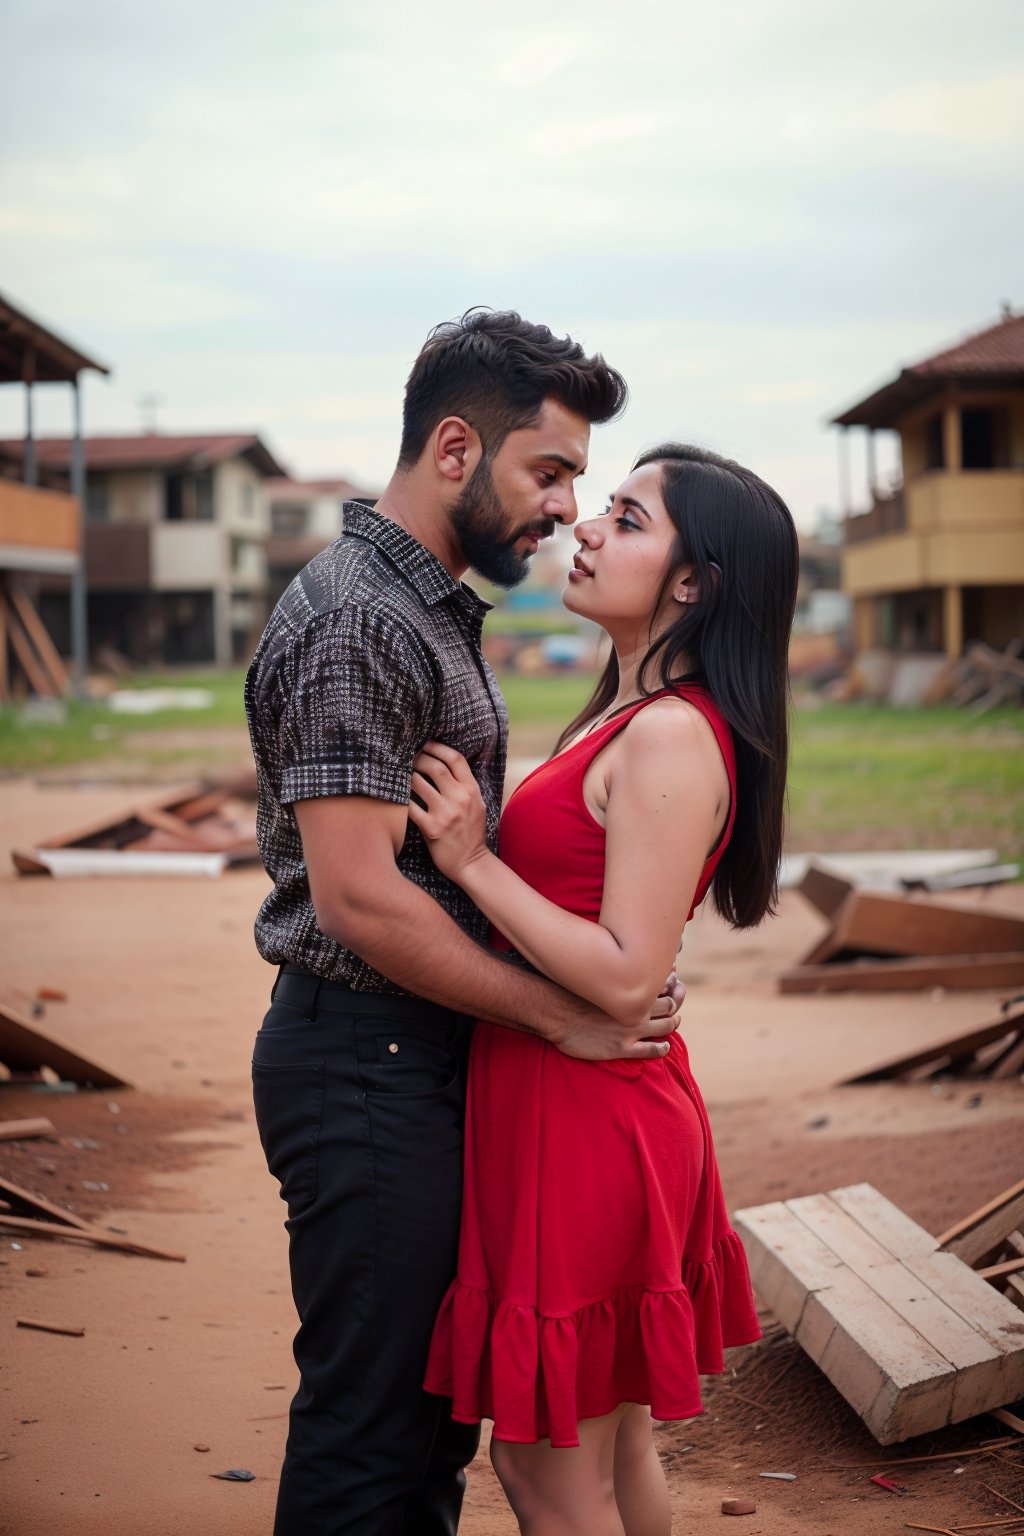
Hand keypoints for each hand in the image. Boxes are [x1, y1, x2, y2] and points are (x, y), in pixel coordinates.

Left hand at [408, 741, 488, 882]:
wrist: (472, 863)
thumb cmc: (471, 832)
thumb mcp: (476, 805)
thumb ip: (464, 786)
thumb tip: (444, 765)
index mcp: (472, 790)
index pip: (455, 758)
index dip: (437, 747)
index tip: (425, 744)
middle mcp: (461, 798)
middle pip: (435, 766)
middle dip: (418, 758)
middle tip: (407, 757)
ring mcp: (446, 813)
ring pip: (419, 783)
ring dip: (406, 776)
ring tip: (399, 774)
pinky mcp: (432, 828)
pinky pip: (411, 807)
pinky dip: (401, 799)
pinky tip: (395, 795)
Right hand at [552, 968, 684, 1060]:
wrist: (554, 1013)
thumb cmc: (570, 989)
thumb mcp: (595, 970)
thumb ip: (611, 966)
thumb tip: (617, 956)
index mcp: (630, 986)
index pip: (664, 982)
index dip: (671, 982)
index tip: (670, 982)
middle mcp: (636, 1007)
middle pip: (670, 1005)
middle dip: (675, 1002)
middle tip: (674, 1003)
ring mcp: (631, 1029)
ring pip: (666, 1026)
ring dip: (673, 1023)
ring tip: (674, 1022)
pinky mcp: (623, 1048)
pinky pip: (652, 1050)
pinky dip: (663, 1048)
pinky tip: (664, 1046)